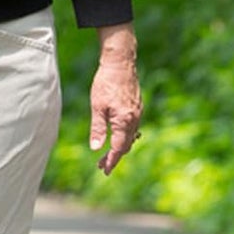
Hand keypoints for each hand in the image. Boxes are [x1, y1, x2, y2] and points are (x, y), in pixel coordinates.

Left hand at [89, 24, 141, 174]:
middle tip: (101, 165)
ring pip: (130, 136)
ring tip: (107, 154)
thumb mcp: (97, 107)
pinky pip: (132, 127)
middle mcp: (134, 119)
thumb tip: (96, 148)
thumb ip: (98, 129)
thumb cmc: (106, 83)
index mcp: (125, 121)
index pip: (119, 148)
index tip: (104, 170)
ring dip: (120, 146)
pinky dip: (125, 135)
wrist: (120, 62)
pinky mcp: (137, 106)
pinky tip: (118, 136)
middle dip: (114, 157)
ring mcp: (137, 112)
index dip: (111, 161)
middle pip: (126, 145)